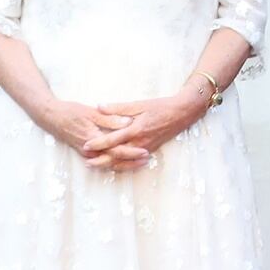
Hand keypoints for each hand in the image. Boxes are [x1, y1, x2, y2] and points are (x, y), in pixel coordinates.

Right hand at [36, 99, 142, 166]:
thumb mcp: (91, 113)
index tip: (145, 152)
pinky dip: (113, 161)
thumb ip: (110, 118)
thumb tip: (127, 122)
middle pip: (114, 159)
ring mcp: (87, 151)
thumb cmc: (71, 112)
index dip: (131, 152)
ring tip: (140, 162)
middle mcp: (90, 149)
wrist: (51, 117)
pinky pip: (101, 160)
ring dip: (124, 163)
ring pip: (108, 162)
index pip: (116, 149)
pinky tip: (124, 161)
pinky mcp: (85, 150)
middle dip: (131, 161)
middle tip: (147, 160)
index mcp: (93, 139)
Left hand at [82, 91, 206, 168]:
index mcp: (136, 129)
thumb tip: (99, 106)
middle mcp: (140, 141)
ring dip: (110, 164)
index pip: (113, 139)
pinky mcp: (151, 149)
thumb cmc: (161, 106)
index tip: (86, 145)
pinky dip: (123, 164)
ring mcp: (146, 147)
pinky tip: (115, 165)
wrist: (183, 112)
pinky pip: (134, 161)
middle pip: (117, 156)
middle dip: (101, 160)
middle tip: (87, 161)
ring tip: (97, 165)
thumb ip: (119, 107)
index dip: (99, 143)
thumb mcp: (140, 104)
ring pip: (125, 161)